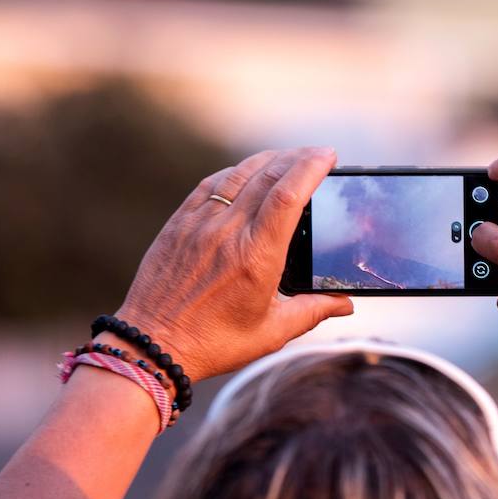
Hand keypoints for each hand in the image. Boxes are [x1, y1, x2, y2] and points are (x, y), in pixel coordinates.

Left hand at [114, 147, 352, 380]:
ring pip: (239, 174)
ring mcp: (199, 224)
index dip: (310, 168)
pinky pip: (210, 185)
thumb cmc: (213, 343)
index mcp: (256, 258)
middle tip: (318, 155)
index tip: (328, 157)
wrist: (153, 344)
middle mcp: (227, 233)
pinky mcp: (178, 225)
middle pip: (267, 175)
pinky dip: (234, 173)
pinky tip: (246, 173)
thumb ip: (313, 312)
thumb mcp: (272, 332)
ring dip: (268, 160)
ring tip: (288, 158)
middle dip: (298, 158)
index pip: (288, 196)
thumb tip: (344, 305)